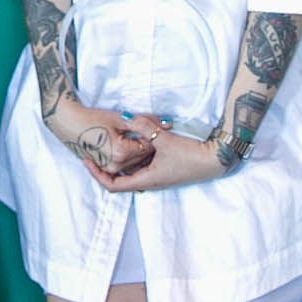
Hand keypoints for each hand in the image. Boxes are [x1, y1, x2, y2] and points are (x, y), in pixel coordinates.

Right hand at [47, 99, 158, 181]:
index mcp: (121, 153)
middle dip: (147, 143)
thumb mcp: (119, 117)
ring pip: (134, 163)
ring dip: (139, 151)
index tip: (151, 124)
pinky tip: (128, 144)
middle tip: (144, 128)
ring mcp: (109, 168)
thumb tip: (167, 123)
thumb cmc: (91, 118)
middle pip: (142, 157)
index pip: (148, 147)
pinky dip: (130, 157)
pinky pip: (124, 166)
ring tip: (134, 134)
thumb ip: (145, 122)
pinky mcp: (105, 167)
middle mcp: (115, 165)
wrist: (67, 123)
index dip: (152, 134)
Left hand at [100, 127, 225, 193]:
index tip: (86, 161)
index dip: (97, 175)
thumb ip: (145, 127)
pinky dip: (134, 157)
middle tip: (93, 152)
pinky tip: (133, 142)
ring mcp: (157, 176)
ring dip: (120, 161)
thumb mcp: (165, 140)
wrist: (214, 161)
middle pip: (120, 179)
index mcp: (146, 180)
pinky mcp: (164, 169)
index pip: (113, 186)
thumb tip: (127, 116)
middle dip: (105, 166)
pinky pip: (142, 165)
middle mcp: (149, 181)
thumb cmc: (191, 156)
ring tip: (108, 145)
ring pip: (131, 171)